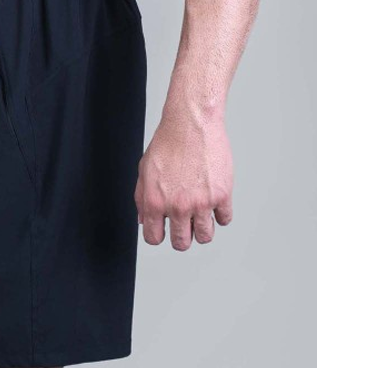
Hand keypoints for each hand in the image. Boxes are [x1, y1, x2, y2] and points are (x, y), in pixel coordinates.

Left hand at [135, 108, 232, 250]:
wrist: (191, 124)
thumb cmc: (168, 143)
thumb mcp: (145, 171)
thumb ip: (142, 199)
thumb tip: (144, 220)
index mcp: (155, 203)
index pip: (154, 238)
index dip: (158, 235)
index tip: (164, 230)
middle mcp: (178, 207)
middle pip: (181, 243)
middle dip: (182, 236)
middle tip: (184, 224)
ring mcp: (201, 203)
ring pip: (205, 236)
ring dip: (202, 228)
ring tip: (200, 213)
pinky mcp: (222, 195)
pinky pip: (225, 219)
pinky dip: (221, 214)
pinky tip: (214, 201)